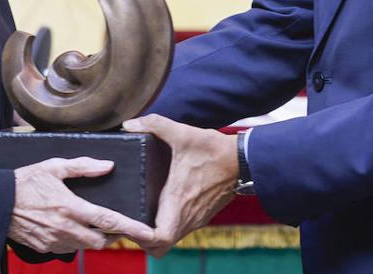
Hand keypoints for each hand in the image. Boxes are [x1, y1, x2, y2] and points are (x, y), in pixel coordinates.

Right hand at [8, 157, 154, 253]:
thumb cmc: (25, 181)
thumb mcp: (54, 166)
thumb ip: (83, 166)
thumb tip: (108, 166)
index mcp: (70, 207)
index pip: (108, 220)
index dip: (130, 227)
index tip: (148, 232)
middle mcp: (64, 228)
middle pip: (100, 241)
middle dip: (112, 236)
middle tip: (118, 226)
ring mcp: (54, 241)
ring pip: (85, 247)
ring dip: (93, 239)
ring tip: (95, 225)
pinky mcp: (44, 248)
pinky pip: (67, 249)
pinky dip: (75, 241)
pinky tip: (72, 228)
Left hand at [122, 114, 238, 256]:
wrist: (244, 159)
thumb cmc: (214, 149)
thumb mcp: (183, 133)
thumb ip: (155, 124)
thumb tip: (129, 124)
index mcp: (178, 201)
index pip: (157, 239)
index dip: (139, 236)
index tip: (128, 222)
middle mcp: (187, 217)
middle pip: (159, 247)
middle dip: (141, 239)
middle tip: (129, 219)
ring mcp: (197, 219)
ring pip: (170, 240)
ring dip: (154, 234)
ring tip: (139, 215)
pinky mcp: (202, 215)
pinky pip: (180, 231)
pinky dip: (167, 227)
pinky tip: (159, 208)